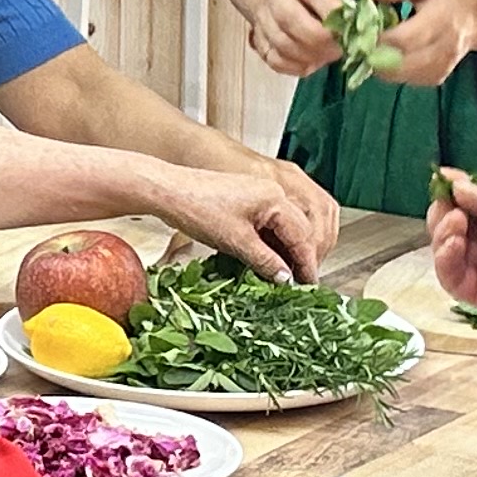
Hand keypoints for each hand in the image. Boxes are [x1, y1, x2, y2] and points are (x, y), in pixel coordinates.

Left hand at [145, 156, 333, 280]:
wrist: (167, 190)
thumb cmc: (197, 209)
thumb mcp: (235, 242)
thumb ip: (265, 261)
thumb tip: (286, 278)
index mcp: (275, 198)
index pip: (303, 235)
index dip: (308, 263)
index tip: (310, 286)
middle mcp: (273, 192)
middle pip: (300, 229)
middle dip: (302, 257)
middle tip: (301, 284)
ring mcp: (261, 194)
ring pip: (286, 227)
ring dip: (287, 251)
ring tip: (286, 277)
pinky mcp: (248, 199)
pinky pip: (270, 223)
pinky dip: (273, 242)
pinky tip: (269, 260)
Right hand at [243, 0, 351, 79]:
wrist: (281, 1)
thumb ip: (344, 6)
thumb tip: (358, 25)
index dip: (334, 13)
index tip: (350, 26)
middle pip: (292, 21)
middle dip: (321, 40)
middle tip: (340, 48)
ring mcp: (263, 22)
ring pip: (284, 45)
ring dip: (312, 55)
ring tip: (329, 55)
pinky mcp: (260, 44)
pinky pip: (277, 62)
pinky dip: (298, 66)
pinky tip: (313, 62)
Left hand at [361, 0, 476, 89]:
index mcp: (441, 19)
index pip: (405, 38)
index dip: (379, 39)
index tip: (361, 31)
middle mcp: (444, 47)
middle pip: (401, 63)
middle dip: (375, 55)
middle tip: (361, 42)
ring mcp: (442, 65)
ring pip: (402, 75)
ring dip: (381, 64)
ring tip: (374, 46)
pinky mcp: (438, 76)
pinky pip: (408, 79)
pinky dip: (393, 70)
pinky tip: (390, 54)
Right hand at [430, 177, 476, 327]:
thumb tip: (456, 186)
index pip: (471, 206)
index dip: (455, 192)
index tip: (442, 178)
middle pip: (452, 228)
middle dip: (444, 212)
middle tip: (449, 203)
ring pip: (446, 252)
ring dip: (442, 233)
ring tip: (456, 222)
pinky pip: (452, 279)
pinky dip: (444, 259)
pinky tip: (454, 243)